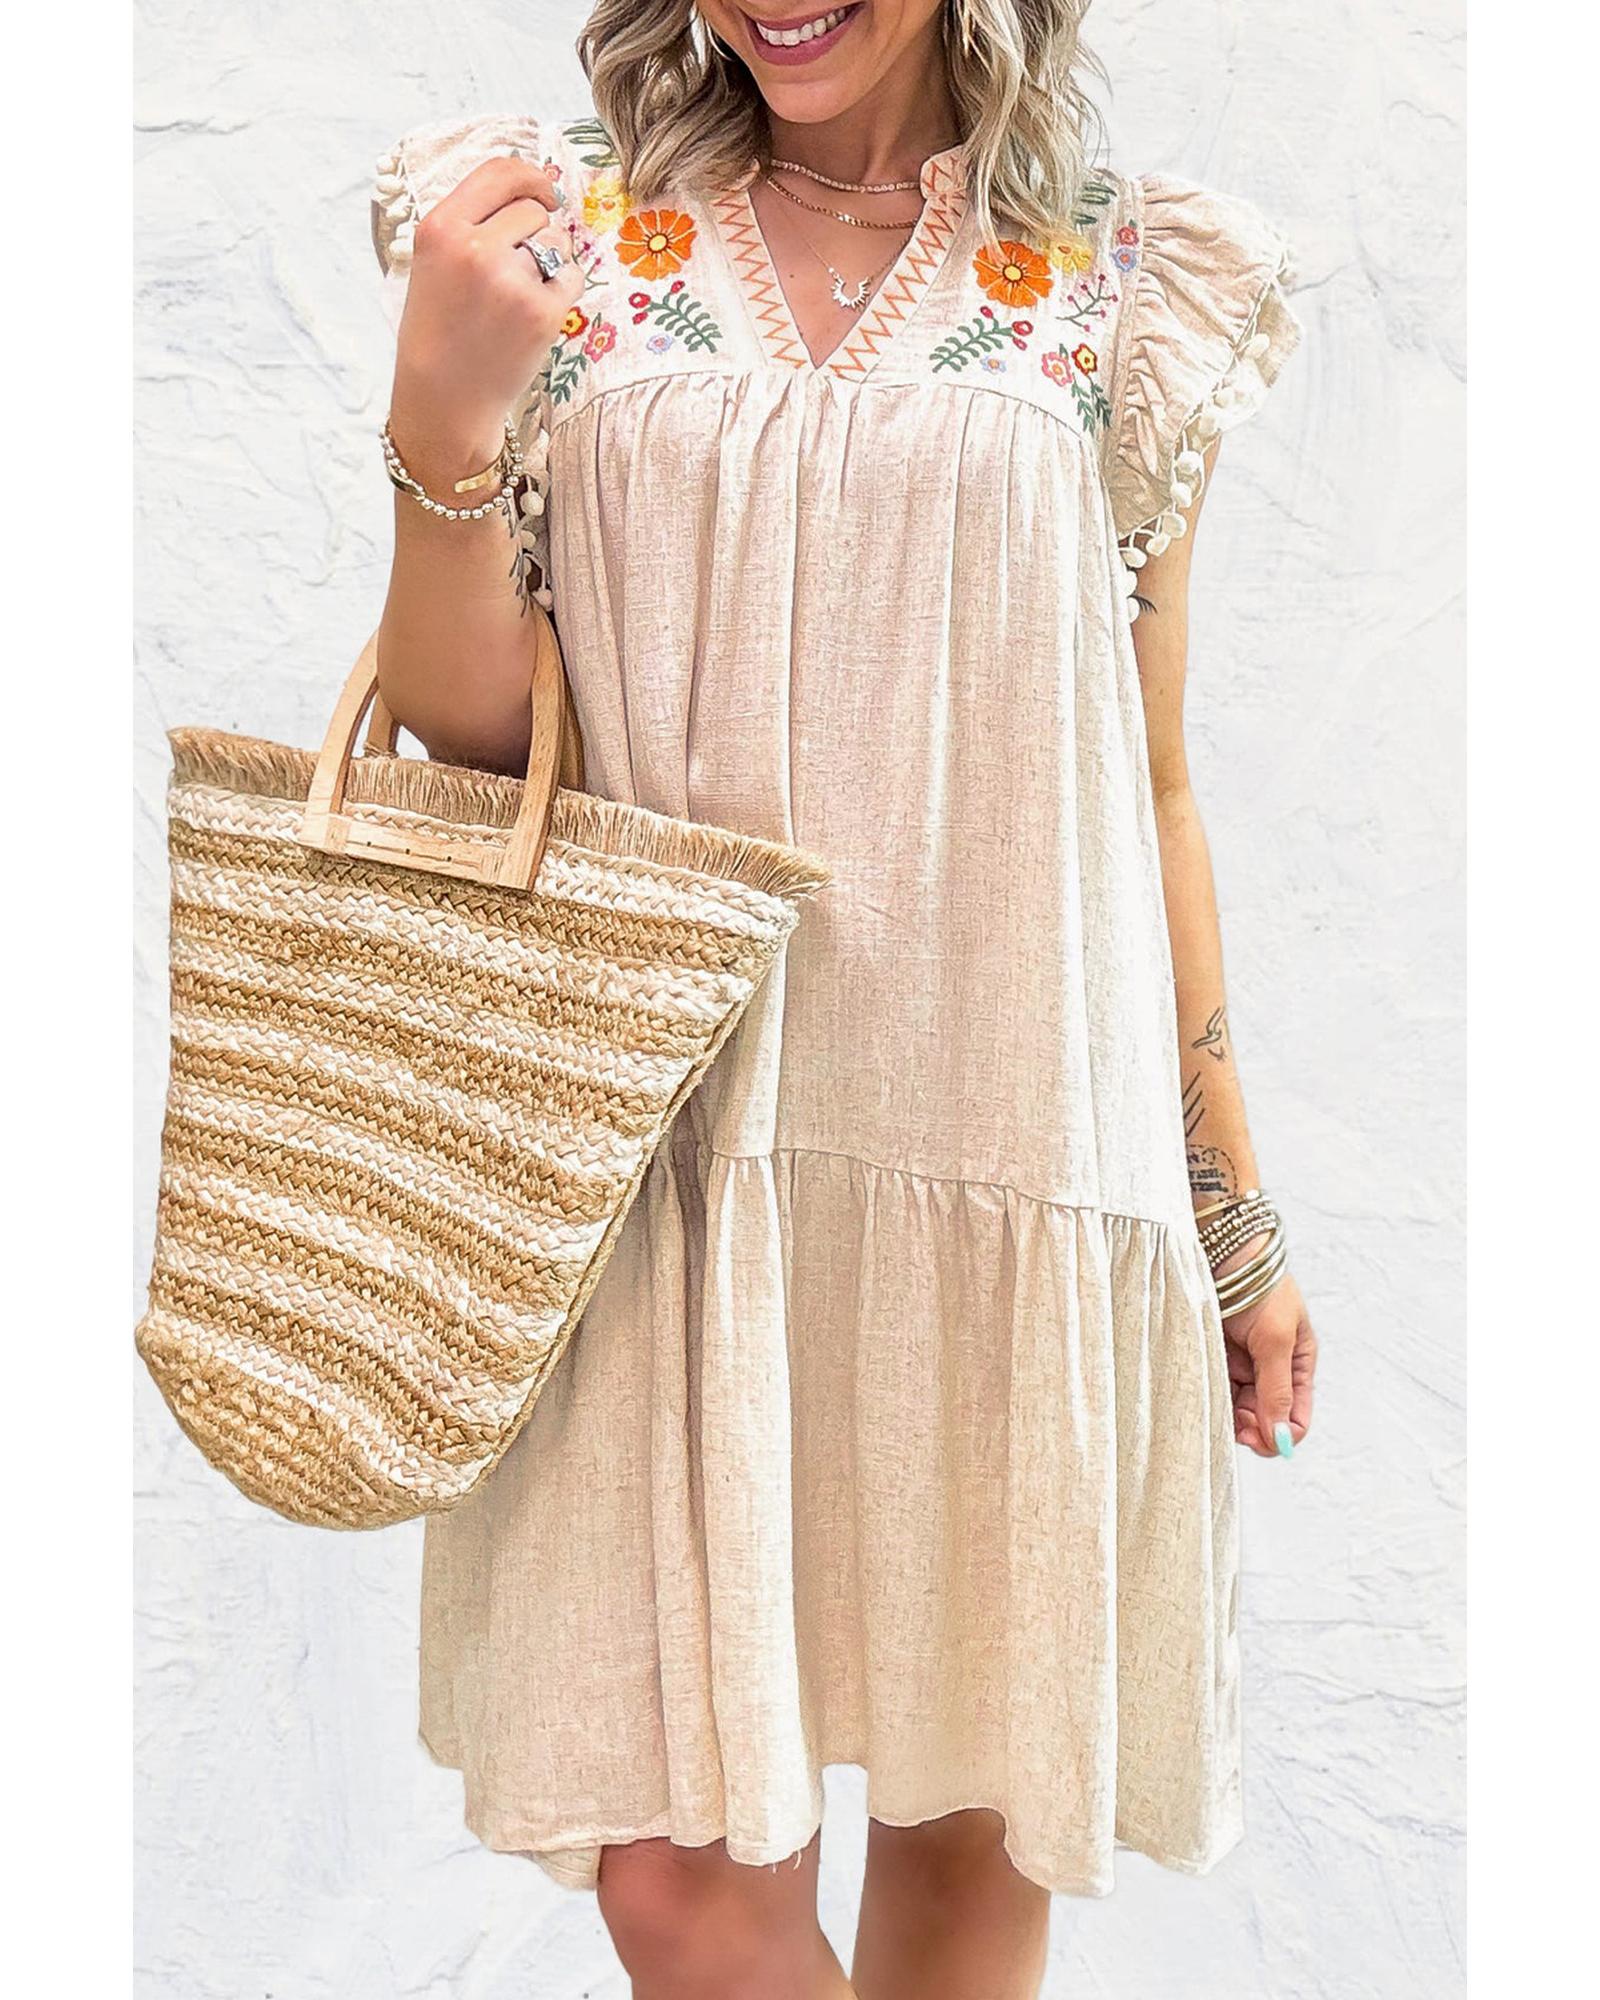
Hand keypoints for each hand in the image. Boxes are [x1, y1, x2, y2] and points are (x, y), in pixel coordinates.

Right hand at [389, 153, 585, 478]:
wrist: (444, 398)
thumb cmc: (439, 330)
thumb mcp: (434, 262)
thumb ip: (472, 222)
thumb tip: (530, 190)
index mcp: (441, 228)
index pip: (500, 172)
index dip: (530, 177)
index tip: (543, 192)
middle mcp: (474, 248)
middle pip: (533, 209)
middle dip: (534, 233)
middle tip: (516, 270)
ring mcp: (510, 280)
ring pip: (555, 242)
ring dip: (548, 263)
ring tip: (516, 298)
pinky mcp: (542, 311)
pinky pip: (572, 277)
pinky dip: (561, 293)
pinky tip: (532, 316)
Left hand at [1221, 1265, 1316, 1458]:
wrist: (1222, 1251)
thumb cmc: (1258, 1287)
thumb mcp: (1275, 1339)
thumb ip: (1277, 1389)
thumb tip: (1280, 1436)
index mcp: (1297, 1363)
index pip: (1296, 1417)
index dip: (1280, 1434)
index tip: (1258, 1439)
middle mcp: (1271, 1368)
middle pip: (1266, 1418)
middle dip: (1253, 1428)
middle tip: (1235, 1425)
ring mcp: (1242, 1363)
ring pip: (1239, 1408)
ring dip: (1231, 1415)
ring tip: (1220, 1404)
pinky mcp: (1215, 1356)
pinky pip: (1216, 1389)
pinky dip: (1213, 1397)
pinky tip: (1206, 1393)